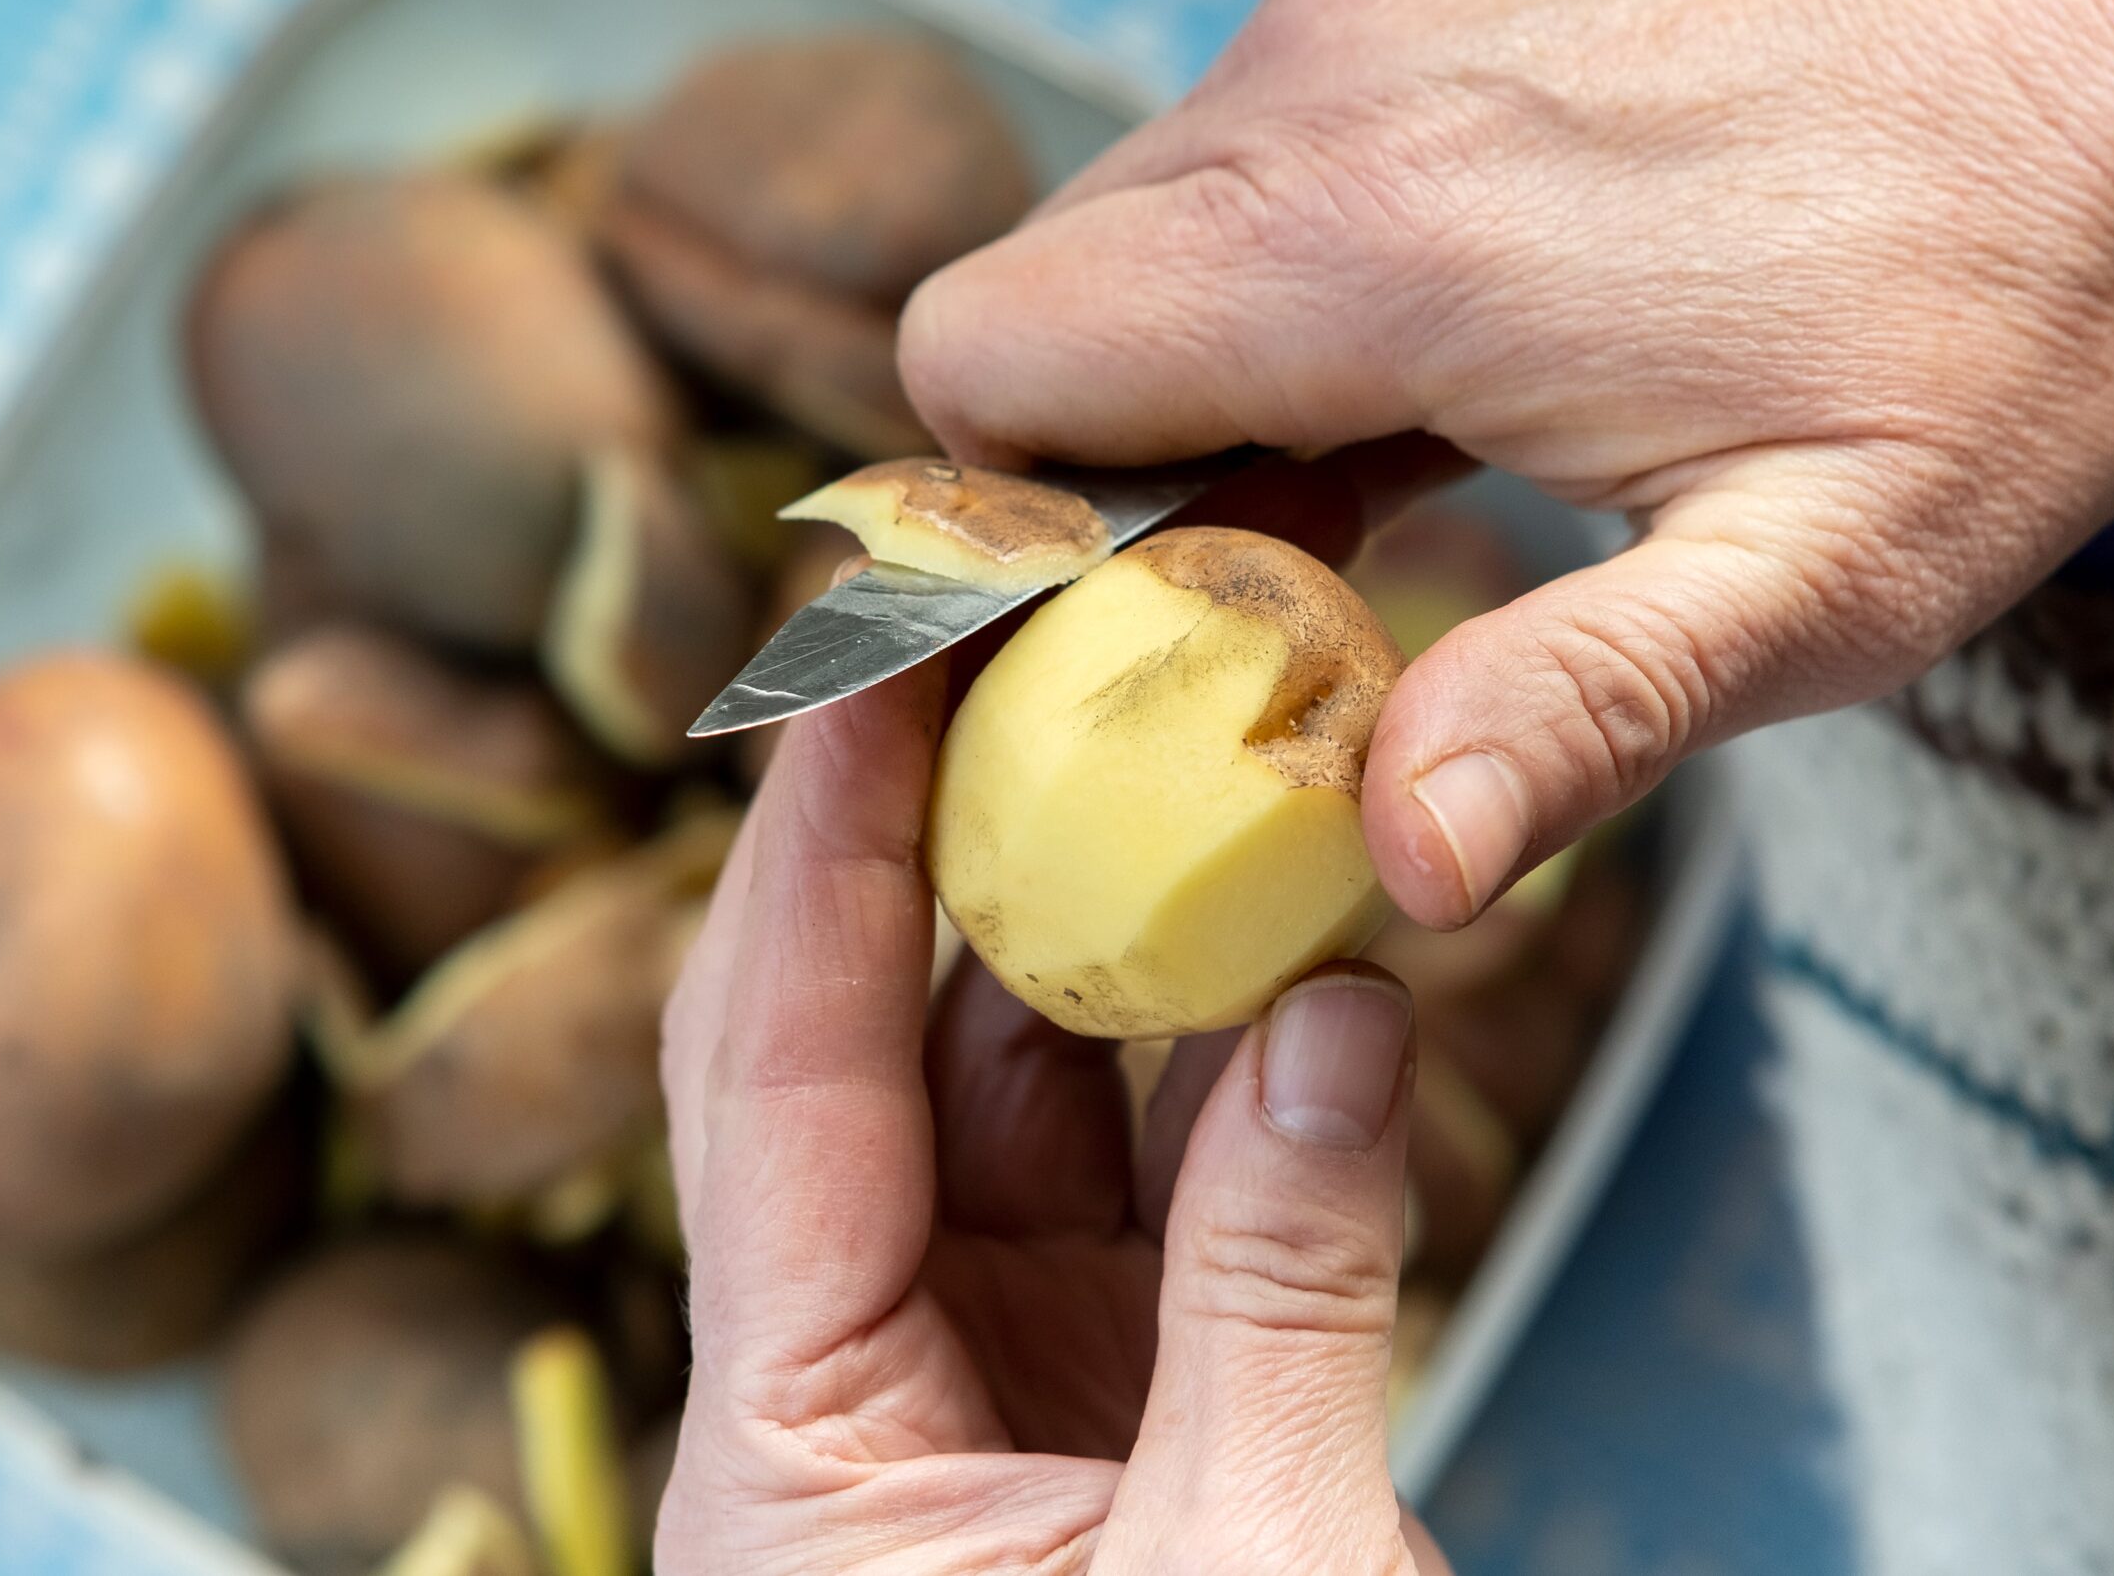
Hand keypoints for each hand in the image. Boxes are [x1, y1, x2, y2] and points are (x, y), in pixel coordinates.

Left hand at [656, 662, 1450, 1574]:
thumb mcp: (1252, 1559)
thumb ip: (1289, 1290)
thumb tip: (1339, 1018)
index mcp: (785, 1451)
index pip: (774, 1072)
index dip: (824, 838)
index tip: (870, 643)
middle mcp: (849, 1385)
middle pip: (860, 1036)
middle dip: (934, 827)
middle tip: (1001, 630)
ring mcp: (978, 1375)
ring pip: (1012, 1084)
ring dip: (1107, 928)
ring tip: (1176, 749)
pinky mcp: (1101, 1382)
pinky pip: (1143, 1172)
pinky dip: (1223, 1061)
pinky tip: (1298, 951)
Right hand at [900, 0, 2113, 928]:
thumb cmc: (2034, 264)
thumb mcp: (1835, 569)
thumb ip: (1581, 710)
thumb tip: (1404, 861)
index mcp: (1367, 246)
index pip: (984, 366)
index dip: (1024, 509)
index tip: (1165, 599)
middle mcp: (1328, 73)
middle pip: (1049, 286)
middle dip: (1131, 435)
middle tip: (1319, 523)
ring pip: (1162, 188)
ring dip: (1241, 314)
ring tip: (1443, 387)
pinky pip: (1282, 89)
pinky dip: (1331, 193)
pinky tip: (1509, 247)